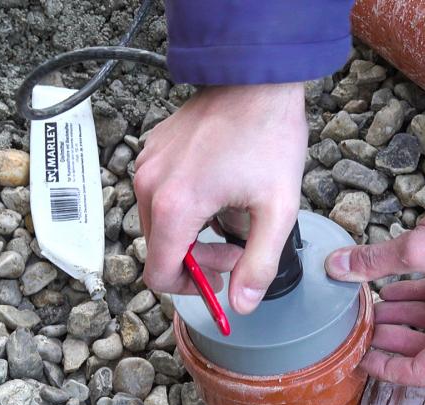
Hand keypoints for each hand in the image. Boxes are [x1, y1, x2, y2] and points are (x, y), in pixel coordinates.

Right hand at [134, 83, 307, 313]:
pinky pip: (160, 194)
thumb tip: (240, 306)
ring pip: (159, 223)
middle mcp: (149, 185)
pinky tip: (220, 190)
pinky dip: (185, 205)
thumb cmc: (270, 138)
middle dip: (198, 258)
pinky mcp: (153, 149)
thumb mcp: (277, 210)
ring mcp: (147, 164)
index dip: (190, 288)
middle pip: (160, 249)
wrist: (257, 79)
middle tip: (240, 245)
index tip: (223, 278)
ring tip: (233, 214)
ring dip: (193, 232)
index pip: (158, 274)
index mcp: (174, 206)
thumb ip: (258, 264)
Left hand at [325, 146, 424, 385]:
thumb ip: (375, 262)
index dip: (386, 368)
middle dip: (392, 339)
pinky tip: (393, 290)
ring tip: (373, 307)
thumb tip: (336, 267)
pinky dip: (423, 300)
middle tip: (361, 329)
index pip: (423, 371)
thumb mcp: (420, 247)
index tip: (361, 359)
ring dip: (406, 317)